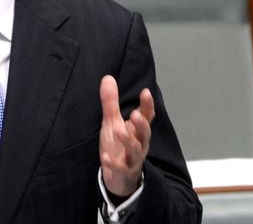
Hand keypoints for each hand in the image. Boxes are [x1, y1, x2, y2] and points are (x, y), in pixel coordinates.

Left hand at [99, 75, 154, 197]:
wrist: (119, 176)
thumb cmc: (117, 145)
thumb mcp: (112, 122)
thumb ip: (111, 102)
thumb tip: (107, 78)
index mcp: (137, 130)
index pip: (146, 116)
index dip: (147, 105)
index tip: (146, 92)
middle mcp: (139, 143)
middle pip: (145, 134)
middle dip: (141, 124)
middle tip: (135, 114)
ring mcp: (133, 159)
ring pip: (135, 150)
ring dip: (128, 141)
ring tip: (118, 131)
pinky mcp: (124, 172)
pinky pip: (120, 168)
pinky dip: (113, 163)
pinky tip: (105, 158)